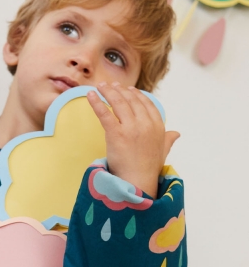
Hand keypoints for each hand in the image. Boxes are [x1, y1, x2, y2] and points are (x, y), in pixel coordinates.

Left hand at [87, 82, 179, 197]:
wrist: (138, 181)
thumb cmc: (149, 169)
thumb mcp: (163, 151)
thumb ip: (168, 139)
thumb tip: (176, 133)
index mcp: (158, 126)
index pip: (146, 104)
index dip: (136, 95)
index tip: (128, 89)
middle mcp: (146, 123)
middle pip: (131, 101)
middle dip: (119, 91)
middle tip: (109, 85)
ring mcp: (131, 128)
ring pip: (118, 104)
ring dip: (108, 92)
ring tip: (100, 86)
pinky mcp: (116, 134)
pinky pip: (105, 114)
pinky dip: (96, 103)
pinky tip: (90, 96)